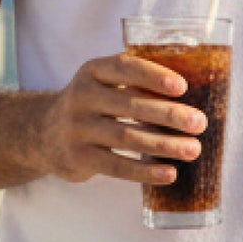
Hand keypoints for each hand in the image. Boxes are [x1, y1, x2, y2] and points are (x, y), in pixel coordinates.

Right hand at [37, 53, 209, 185]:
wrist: (42, 133)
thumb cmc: (92, 104)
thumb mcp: (103, 83)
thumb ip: (135, 80)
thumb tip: (192, 89)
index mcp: (93, 71)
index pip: (124, 68)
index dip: (153, 76)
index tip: (182, 87)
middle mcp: (81, 97)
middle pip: (130, 105)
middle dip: (169, 114)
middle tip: (199, 123)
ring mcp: (77, 129)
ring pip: (126, 137)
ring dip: (164, 144)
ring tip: (193, 149)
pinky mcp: (78, 158)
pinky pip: (117, 166)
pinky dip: (145, 171)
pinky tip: (170, 173)